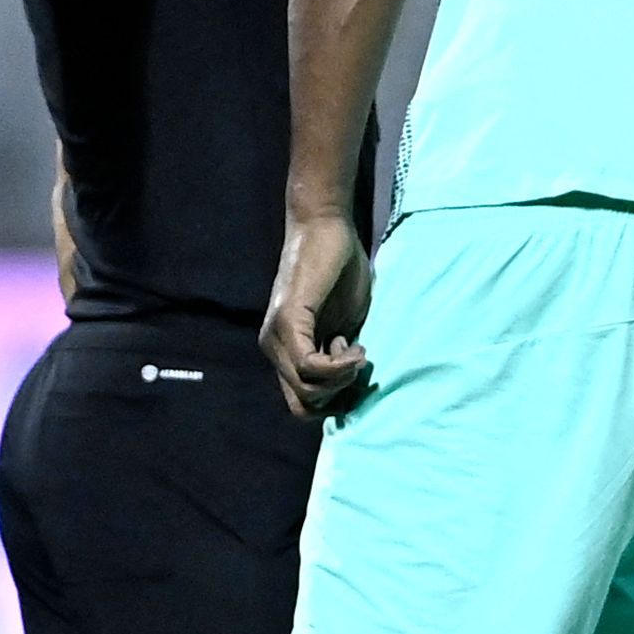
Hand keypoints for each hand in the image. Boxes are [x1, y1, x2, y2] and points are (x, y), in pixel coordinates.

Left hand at [262, 209, 374, 418]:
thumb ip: (340, 355)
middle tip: (358, 361)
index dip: (336, 401)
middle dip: (339, 394)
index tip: (358, 373)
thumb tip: (352, 388)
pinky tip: (356, 346)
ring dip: (342, 378)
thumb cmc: (340, 270)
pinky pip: (309, 365)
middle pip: (304, 405)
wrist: (325, 227)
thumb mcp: (345, 324)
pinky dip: (339, 364)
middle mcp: (273, 348)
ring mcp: (276, 336)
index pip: (303, 403)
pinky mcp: (287, 321)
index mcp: (286, 350)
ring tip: (359, 350)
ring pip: (306, 390)